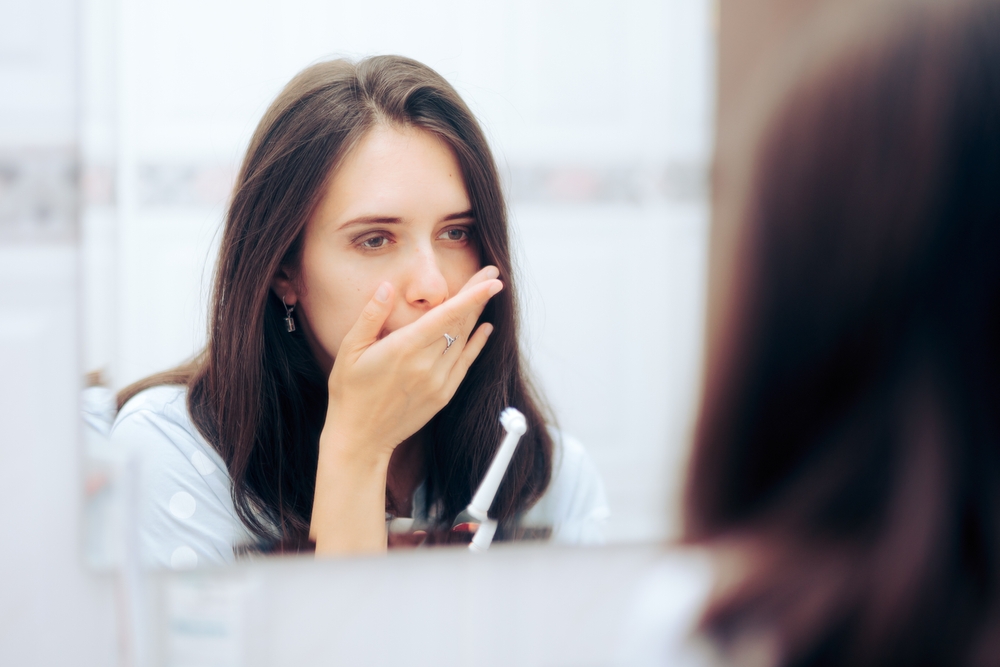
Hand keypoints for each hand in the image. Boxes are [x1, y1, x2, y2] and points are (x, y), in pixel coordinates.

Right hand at [322, 265, 502, 465]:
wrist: (360, 438)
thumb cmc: (350, 392)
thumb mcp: (350, 350)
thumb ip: (370, 316)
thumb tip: (385, 286)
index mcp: (404, 348)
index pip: (446, 315)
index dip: (472, 296)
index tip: (493, 280)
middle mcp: (426, 364)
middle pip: (460, 323)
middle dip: (478, 296)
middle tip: (491, 273)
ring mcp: (438, 381)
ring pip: (464, 341)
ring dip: (477, 316)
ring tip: (486, 293)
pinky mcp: (443, 395)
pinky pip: (465, 363)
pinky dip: (476, 344)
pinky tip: (484, 328)